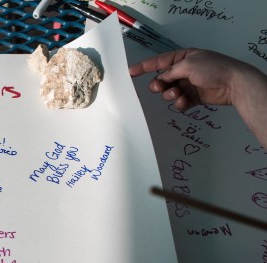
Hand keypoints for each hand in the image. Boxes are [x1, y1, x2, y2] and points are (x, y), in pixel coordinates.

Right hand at [129, 48, 250, 109]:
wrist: (233, 84)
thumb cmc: (212, 68)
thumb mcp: (188, 65)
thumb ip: (170, 72)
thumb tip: (160, 80)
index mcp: (182, 58)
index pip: (158, 62)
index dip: (143, 67)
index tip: (130, 73)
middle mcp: (183, 71)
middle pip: (161, 80)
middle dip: (159, 85)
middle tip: (160, 88)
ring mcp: (187, 85)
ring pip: (168, 93)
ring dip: (170, 95)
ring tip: (178, 95)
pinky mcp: (192, 97)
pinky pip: (178, 102)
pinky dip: (179, 103)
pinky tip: (184, 102)